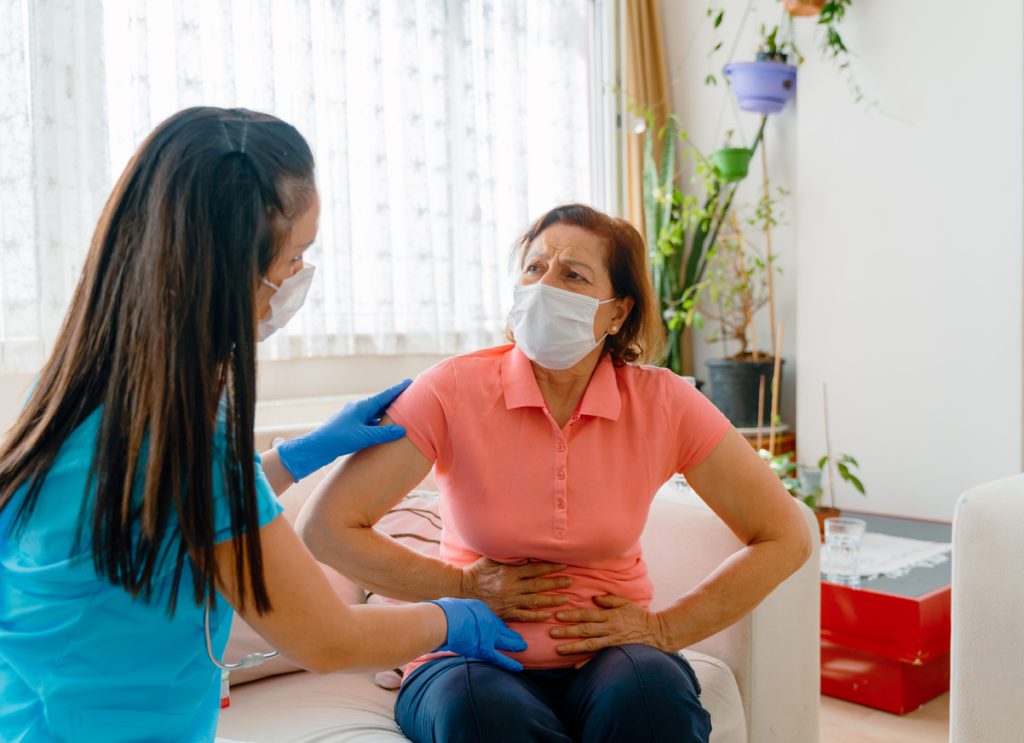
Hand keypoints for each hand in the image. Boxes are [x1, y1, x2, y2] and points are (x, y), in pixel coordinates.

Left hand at [276, 380, 411, 480]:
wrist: (316, 447)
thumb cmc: (338, 439)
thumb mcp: (364, 437)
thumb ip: (384, 433)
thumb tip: (403, 430)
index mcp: (362, 407)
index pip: (385, 396)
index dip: (398, 389)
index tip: (409, 382)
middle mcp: (357, 409)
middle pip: (380, 403)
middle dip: (394, 401)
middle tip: (409, 397)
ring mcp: (353, 417)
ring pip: (374, 413)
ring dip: (386, 413)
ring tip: (399, 414)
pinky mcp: (349, 426)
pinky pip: (368, 422)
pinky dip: (378, 423)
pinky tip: (382, 428)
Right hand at [428, 598, 527, 671]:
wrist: (444, 620)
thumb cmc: (443, 612)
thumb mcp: (454, 605)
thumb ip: (457, 613)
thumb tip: (448, 615)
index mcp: (481, 609)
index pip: (493, 620)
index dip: (499, 626)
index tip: (503, 629)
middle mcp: (489, 621)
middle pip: (503, 629)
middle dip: (511, 634)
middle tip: (519, 636)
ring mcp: (489, 635)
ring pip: (507, 642)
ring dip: (516, 645)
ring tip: (524, 647)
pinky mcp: (485, 649)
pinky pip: (500, 658)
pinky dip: (510, 663)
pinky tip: (519, 668)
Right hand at [461, 558, 572, 620]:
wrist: (461, 590)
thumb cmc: (476, 572)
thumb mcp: (491, 559)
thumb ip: (508, 556)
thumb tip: (526, 553)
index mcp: (509, 571)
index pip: (535, 569)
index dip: (550, 568)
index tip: (564, 566)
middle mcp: (512, 586)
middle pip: (538, 584)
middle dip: (555, 583)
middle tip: (570, 581)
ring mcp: (509, 600)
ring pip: (534, 600)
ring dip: (551, 599)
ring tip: (565, 598)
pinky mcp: (505, 612)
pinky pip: (524, 615)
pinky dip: (536, 615)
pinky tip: (547, 615)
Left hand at [550, 595, 667, 667]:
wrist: (657, 633)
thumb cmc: (639, 616)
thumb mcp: (625, 603)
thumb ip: (609, 600)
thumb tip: (593, 597)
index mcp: (610, 616)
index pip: (588, 615)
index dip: (573, 615)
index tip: (558, 615)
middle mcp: (609, 629)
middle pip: (585, 630)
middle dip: (568, 631)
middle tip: (552, 632)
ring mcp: (612, 642)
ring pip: (589, 645)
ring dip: (573, 647)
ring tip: (558, 649)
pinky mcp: (616, 652)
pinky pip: (600, 658)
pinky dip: (588, 663)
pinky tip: (575, 667)